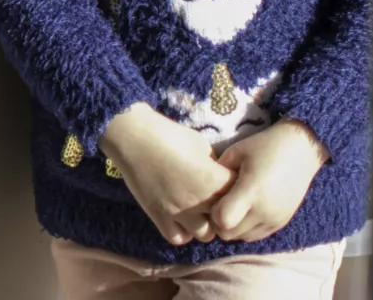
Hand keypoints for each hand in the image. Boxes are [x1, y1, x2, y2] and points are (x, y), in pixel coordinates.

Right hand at [100, 103, 234, 246]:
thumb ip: (214, 166)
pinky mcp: (158, 216)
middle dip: (223, 212)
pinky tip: (179, 217)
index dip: (236, 191)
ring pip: (205, 235)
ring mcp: (178, 211)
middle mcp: (200, 200)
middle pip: (226, 222)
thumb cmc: (168, 134)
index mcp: (214, 180)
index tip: (228, 184)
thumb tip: (220, 178)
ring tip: (197, 210)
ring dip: (204, 224)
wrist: (132, 136)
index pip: (240, 197)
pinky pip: (178, 238)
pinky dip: (182, 230)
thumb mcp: (201, 145)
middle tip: (214, 200)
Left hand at [212, 120, 328, 241]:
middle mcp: (265, 211)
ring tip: (234, 205)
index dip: (212, 214)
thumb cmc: (263, 147)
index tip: (212, 199)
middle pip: (229, 233)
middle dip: (219, 222)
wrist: (300, 150)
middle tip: (219, 202)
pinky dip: (246, 228)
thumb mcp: (235, 153)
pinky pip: (256, 236)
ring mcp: (275, 219)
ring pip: (242, 238)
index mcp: (252, 191)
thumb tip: (200, 189)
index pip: (222, 221)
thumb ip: (217, 174)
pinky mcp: (282, 223)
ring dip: (233, 226)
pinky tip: (246, 209)